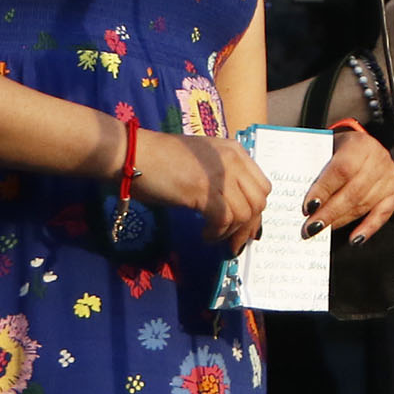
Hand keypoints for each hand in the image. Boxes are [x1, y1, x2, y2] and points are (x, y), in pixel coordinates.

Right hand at [146, 129, 270, 254]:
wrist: (132, 154)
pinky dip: (216, 233)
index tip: (245, 229)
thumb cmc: (158, 160)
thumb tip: (234, 211)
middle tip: (231, 242)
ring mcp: (220, 174)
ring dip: (230, 232)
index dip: (255, 211)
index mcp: (234, 152)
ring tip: (213, 236)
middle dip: (247, 227)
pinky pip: (224, 219)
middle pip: (258, 201)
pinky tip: (204, 234)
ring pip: (245, 213)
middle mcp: (232, 160)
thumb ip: (221, 179)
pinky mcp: (204, 190)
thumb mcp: (201, 164)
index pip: (261, 186)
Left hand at [303, 124, 393, 244]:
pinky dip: (369, 228)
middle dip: (329, 213)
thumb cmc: (339, 148)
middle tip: (311, 227)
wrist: (362, 143)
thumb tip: (300, 196)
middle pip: (353, 192)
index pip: (341, 170)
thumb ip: (315, 167)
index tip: (308, 207)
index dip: (324, 190)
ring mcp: (388, 176)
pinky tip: (355, 238)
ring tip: (322, 230)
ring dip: (341, 221)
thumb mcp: (326, 148)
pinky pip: (383, 213)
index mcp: (358, 145)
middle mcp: (377, 159)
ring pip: (364, 204)